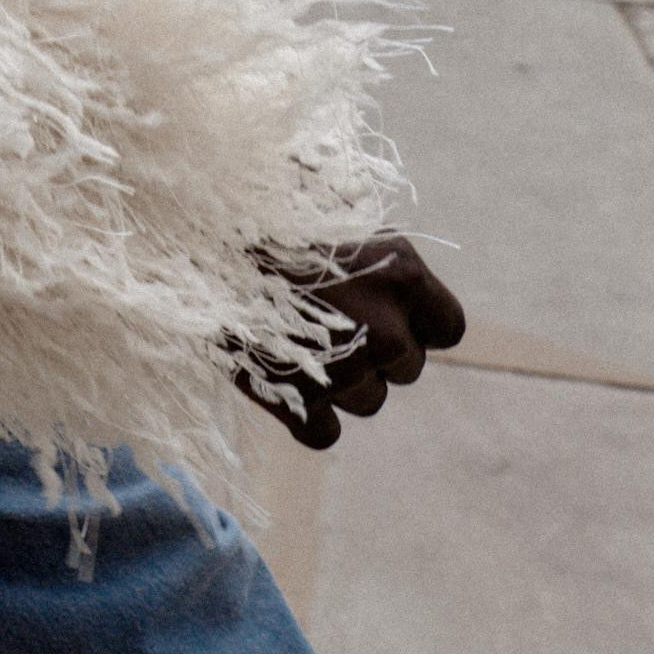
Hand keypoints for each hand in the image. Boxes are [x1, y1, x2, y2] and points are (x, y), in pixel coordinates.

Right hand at [237, 238, 466, 450]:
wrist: (203, 241)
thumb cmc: (273, 221)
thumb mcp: (342, 223)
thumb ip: (382, 265)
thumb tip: (402, 290)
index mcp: (405, 276)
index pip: (449, 328)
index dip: (420, 324)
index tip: (389, 312)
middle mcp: (388, 330)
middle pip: (408, 367)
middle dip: (378, 351)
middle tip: (329, 318)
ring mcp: (347, 372)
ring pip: (370, 401)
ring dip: (344, 380)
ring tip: (299, 337)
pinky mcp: (302, 404)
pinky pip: (326, 432)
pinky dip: (308, 414)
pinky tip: (284, 376)